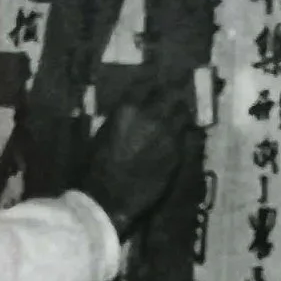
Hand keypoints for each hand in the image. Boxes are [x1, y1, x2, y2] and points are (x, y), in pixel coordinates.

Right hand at [68, 79, 202, 240]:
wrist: (109, 199)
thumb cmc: (96, 167)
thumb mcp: (103, 132)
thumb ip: (121, 117)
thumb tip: (133, 108)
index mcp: (128, 108)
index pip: (148, 83)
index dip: (153, 82)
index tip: (155, 84)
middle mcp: (152, 116)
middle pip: (172, 95)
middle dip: (173, 95)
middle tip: (172, 98)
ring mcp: (168, 135)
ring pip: (183, 115)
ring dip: (180, 114)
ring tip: (178, 117)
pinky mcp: (177, 154)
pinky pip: (184, 138)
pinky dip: (180, 135)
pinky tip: (175, 139)